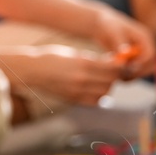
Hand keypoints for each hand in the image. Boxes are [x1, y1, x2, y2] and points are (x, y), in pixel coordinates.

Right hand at [5, 45, 121, 106]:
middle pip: (111, 81)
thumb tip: (110, 64)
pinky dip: (100, 96)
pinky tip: (96, 88)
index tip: (122, 63)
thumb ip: (93, 60)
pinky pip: (95, 101)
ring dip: (108, 86)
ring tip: (103, 79)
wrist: (33, 70)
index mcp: (84, 64)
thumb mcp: (75, 53)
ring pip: (105, 93)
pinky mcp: (73, 100)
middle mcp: (82, 79)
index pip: (113, 68)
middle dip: (115, 76)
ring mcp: (78, 92)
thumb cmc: (52, 57)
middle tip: (114, 71)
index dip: (121, 66)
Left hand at [89, 8, 155, 79]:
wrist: (101, 24)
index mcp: (144, 37)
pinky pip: (135, 72)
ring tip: (118, 76)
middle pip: (151, 65)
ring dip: (133, 76)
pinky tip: (115, 75)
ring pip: (143, 71)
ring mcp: (139, 53)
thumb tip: (125, 53)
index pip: (151, 54)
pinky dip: (127, 75)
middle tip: (123, 77)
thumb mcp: (113, 31)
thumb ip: (120, 42)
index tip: (127, 69)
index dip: (142, 64)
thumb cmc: (107, 24)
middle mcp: (145, 46)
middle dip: (139, 73)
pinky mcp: (132, 60)